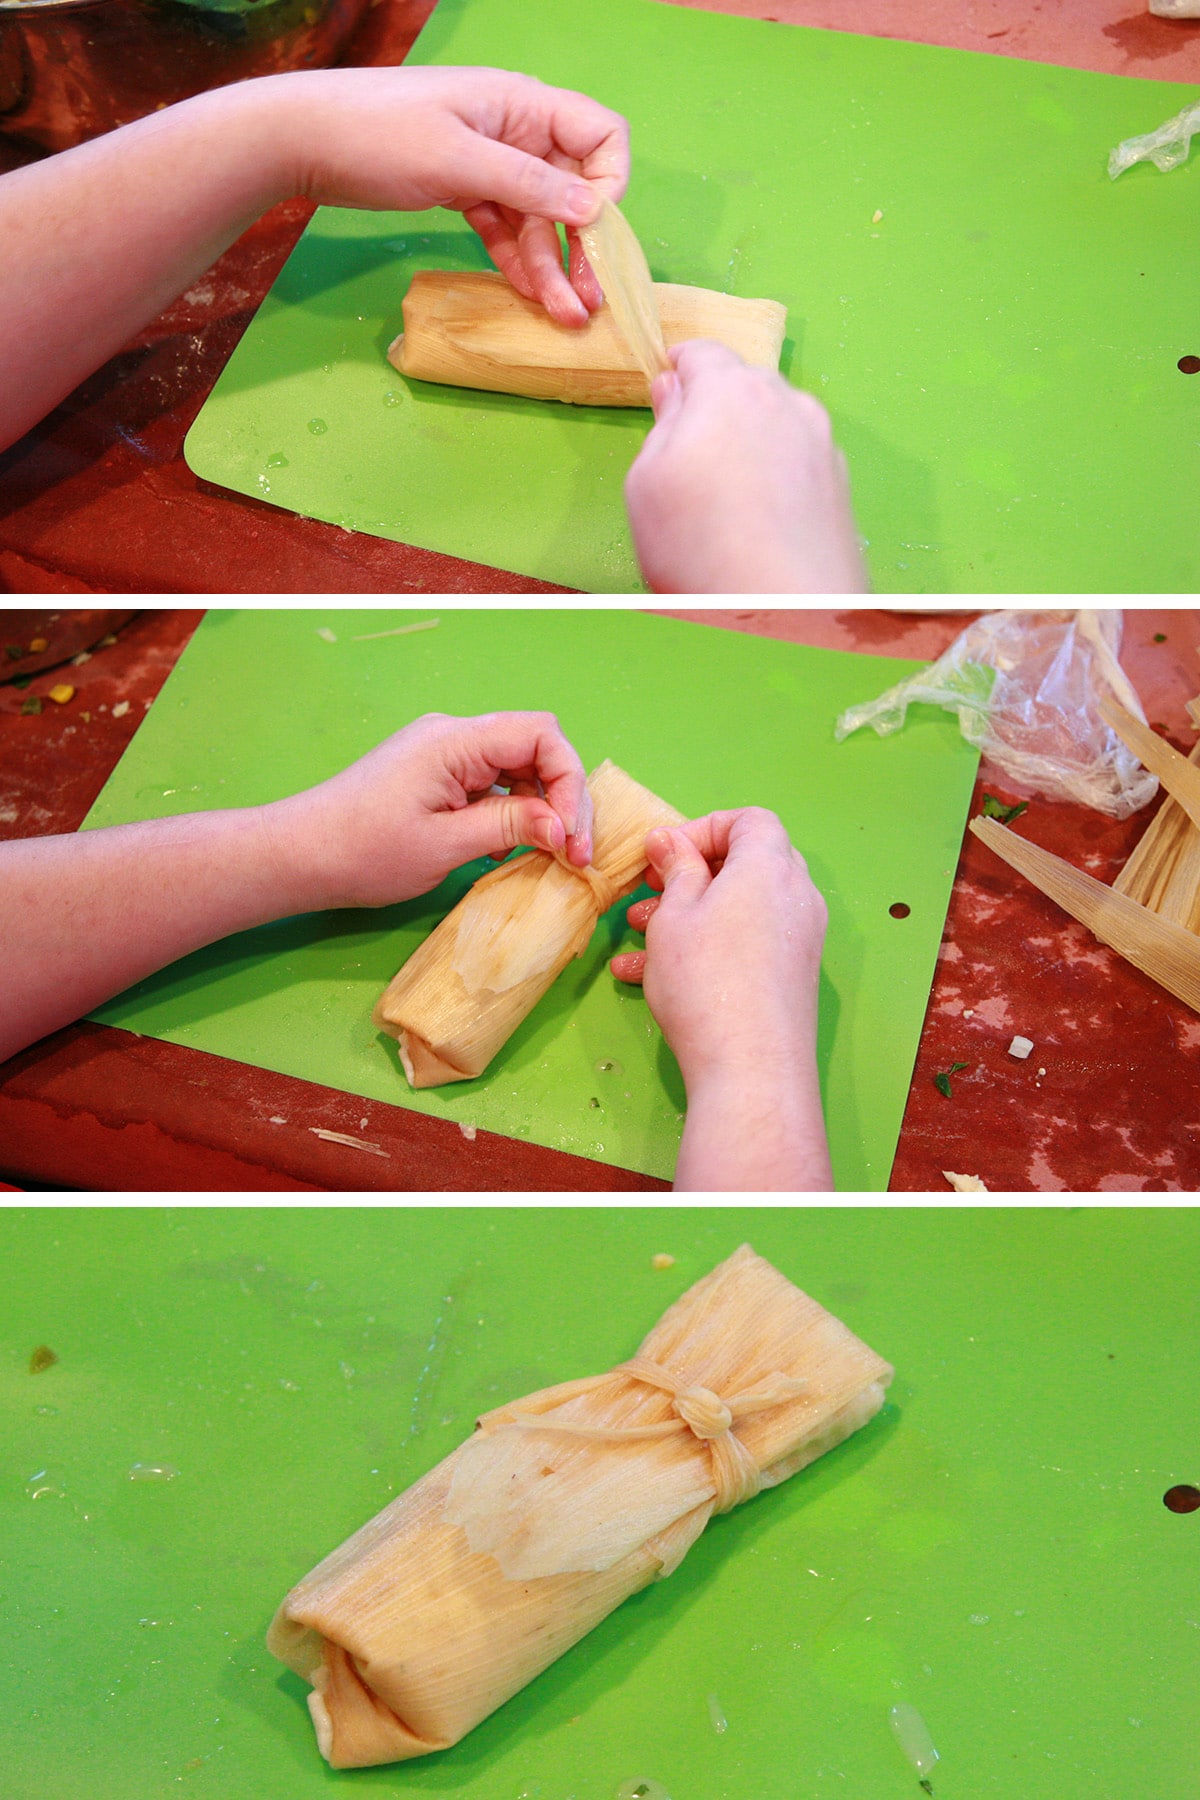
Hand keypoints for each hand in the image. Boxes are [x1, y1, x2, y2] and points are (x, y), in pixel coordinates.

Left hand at [270, 710, 593, 909]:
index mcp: (454, 741)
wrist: (300, 855)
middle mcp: (453, 736)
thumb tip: (562, 827)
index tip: (570, 839)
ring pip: (519, 767)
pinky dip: (514, 812)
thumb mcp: (444, 845)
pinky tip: (508, 848)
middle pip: (536, 748)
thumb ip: (509, 826)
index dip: (568, 784)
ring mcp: (444, 754)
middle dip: (563, 798)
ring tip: (548, 855)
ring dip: (541, 809)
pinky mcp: (437, 775)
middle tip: (573, 854)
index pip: (541, 736)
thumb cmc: (362, 850)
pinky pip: (494, 783)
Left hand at [273, 67, 627, 325]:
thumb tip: (592, 209)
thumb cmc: (379, 133)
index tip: (596, 228)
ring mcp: (490, 163)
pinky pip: (505, 229)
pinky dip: (518, 261)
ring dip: (552, 267)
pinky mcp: (464, 191)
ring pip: (538, 220)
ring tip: (563, 316)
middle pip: (571, 190)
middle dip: (583, 245)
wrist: (304, 141)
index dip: (610, 181)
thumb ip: (527, 185)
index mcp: (523, 104)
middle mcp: (515, 131)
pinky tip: (530, 295)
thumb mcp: (458, 159)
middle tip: (590, 300)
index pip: (599, 134)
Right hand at [611, 806, 827, 1086]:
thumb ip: (676, 868)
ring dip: (690, 915)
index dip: (704, 828)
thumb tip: (670, 840)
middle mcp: (796, 896)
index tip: (665, 854)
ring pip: (740, 909)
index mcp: (770, 866)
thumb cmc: (706, 981)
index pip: (750, 820)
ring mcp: (800, 938)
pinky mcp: (793, 975)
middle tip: (651, 893)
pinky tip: (649, 976)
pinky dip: (708, 947)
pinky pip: (747, 943)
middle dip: (692, 875)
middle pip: (747, 864)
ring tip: (638, 936)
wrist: (751, 1067)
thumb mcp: (675, 914)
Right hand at [624, 339, 867, 592]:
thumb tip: (674, 391)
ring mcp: (822, 443)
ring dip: (752, 440)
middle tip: (689, 454)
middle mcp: (787, 403)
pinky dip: (779, 474)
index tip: (668, 383)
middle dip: (716, 406)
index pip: (703, 352)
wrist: (787, 613)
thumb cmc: (702, 549)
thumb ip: (661, 424)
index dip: (679, 366)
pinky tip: (761, 518)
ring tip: (728, 496)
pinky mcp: (841, 484)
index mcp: (731, 390)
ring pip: (777, 422)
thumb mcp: (648, 482)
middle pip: (745, 384)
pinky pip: (801, 460)